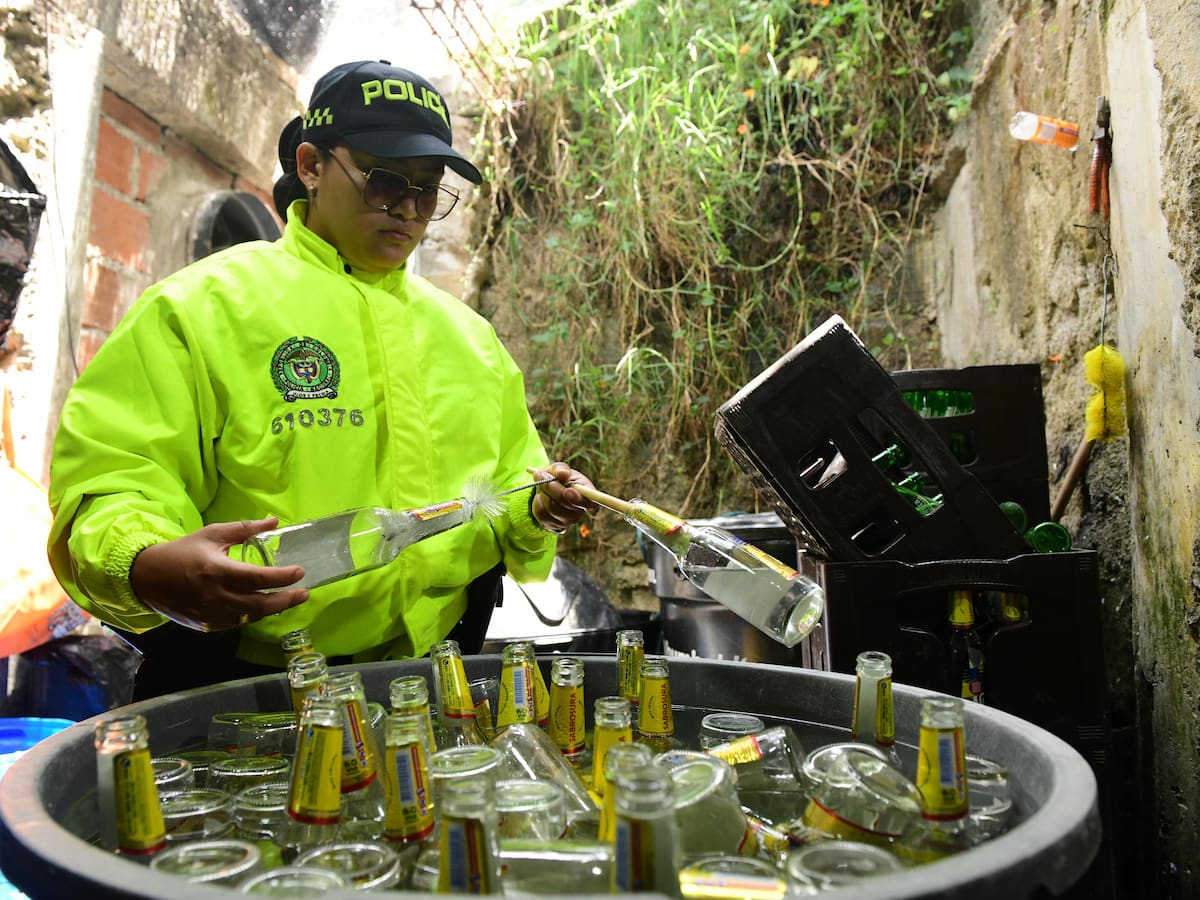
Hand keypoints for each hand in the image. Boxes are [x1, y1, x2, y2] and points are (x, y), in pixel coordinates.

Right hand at [130, 518, 308, 631]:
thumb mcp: (212, 534)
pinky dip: (252, 615)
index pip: (258, 578)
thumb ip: (244, 529)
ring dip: (272, 609)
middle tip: (304, 593)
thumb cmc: (183, 552)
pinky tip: (262, 606)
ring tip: (288, 599)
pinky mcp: (207, 625)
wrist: (147, 578)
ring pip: (250, 617)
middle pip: (260, 604)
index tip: (300, 572)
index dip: (282, 577)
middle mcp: (216, 596)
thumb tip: (274, 522)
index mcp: (217, 571)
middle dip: (286, 600)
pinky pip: (237, 623)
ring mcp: (211, 614)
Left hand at [529, 462, 596, 534]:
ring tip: (541, 482)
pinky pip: (541, 513)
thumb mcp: (560, 469)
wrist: (548, 490)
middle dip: (551, 487)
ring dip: (543, 492)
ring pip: (551, 508)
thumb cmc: (559, 478)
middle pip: (565, 503)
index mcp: (587, 495)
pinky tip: (541, 495)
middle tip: (541, 474)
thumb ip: (561, 468)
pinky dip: (538, 500)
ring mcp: (566, 521)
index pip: (587, 501)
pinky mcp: (552, 525)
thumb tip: (562, 474)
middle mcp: (580, 511)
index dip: (577, 498)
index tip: (568, 490)